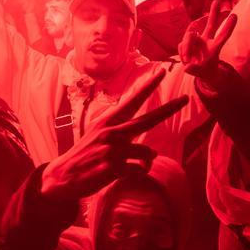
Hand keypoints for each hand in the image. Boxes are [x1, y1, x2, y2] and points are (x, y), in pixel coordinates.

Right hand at [39, 71, 188, 203]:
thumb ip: (122, 134)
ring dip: (145, 162)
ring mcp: (112, 149)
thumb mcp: (99, 135)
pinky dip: (138, 173)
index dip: (148, 86)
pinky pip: (140, 170)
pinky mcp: (112, 167)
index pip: (132, 100)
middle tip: (186, 98)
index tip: (161, 72)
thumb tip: (148, 147)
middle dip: (169, 108)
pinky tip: (123, 174)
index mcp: (108, 121)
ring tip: (129, 166)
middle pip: (148, 119)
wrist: (63, 176)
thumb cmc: (86, 156)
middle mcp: (111, 131)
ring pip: (148, 154)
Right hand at [179, 1, 236, 79]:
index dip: (228, 27)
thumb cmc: (206, 72)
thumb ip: (195, 71)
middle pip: (211, 25)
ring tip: (187, 60)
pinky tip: (186, 60)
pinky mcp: (188, 43)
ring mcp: (197, 41)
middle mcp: (207, 41)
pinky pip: (181, 45)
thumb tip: (187, 67)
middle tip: (217, 1)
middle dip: (213, 13)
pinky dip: (182, 53)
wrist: (200, 71)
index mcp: (215, 48)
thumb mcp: (203, 75)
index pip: (222, 36)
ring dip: (186, 48)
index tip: (235, 16)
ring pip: (189, 37)